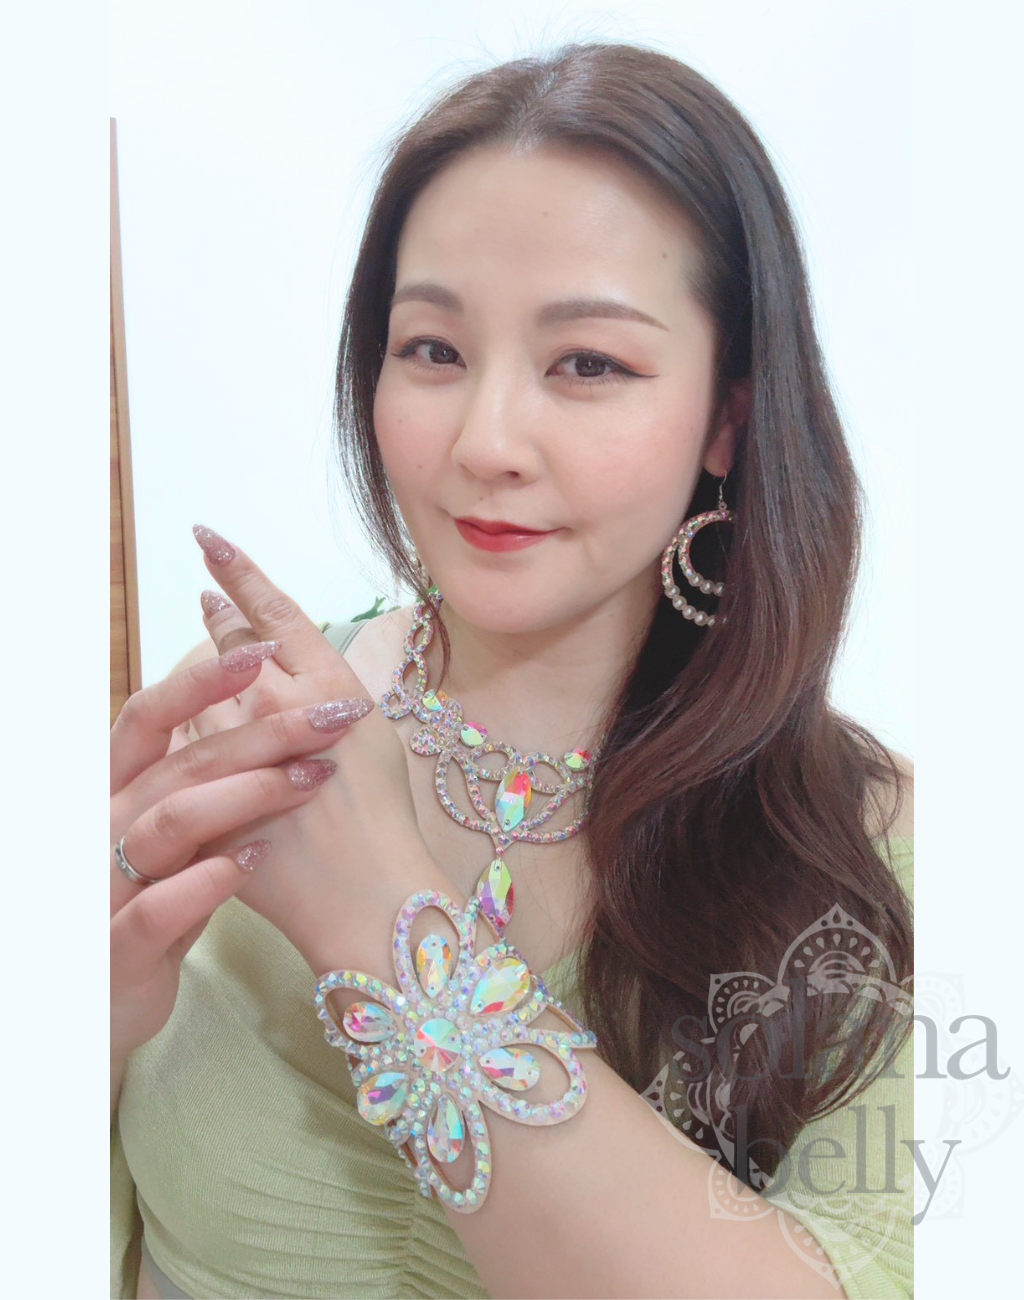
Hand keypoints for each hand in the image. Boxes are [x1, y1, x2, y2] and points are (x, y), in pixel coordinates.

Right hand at [110, 646, 367, 1062]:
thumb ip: (200, 786)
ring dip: (247, 793)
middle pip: (180, 761)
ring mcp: (108, 886)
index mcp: (117, 793)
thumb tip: (261, 719)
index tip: (260, 648)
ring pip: (170, 821)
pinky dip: (211, 878)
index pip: (147, 718)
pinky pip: (160, 906)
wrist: (103, 1004)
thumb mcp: (175, 841)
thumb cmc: (152, 909)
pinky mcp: (120, 947)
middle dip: (261, 731)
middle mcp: (106, 828)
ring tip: (312, 776)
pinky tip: (256, 859)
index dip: (200, 681)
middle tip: (332, 714)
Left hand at [185, 525, 423, 943]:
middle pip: (232, 645)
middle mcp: (280, 703)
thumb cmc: (385, 820)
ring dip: (200, 679)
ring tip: (201, 668)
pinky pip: (188, 752)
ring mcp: (240, 747)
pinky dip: (192, 738)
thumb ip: (330, 699)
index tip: (209, 540)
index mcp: (329, 685)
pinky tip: (193, 741)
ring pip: (201, 695)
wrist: (368, 896)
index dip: (239, 571)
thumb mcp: (375, 739)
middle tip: (205, 592)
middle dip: (217, 616)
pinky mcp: (214, 791)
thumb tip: (298, 673)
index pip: (274, 611)